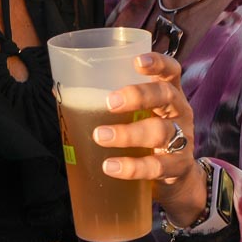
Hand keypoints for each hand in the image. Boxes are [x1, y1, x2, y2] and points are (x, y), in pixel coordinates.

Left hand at [91, 53, 202, 219]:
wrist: (179, 179)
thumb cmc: (150, 138)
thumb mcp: (140, 116)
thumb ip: (112, 103)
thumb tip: (59, 90)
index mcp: (170, 94)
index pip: (171, 70)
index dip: (158, 62)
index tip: (137, 61)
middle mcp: (179, 112)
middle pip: (166, 95)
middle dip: (138, 95)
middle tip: (110, 102)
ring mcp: (183, 140)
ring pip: (160, 132)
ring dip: (128, 133)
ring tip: (99, 136)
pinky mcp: (178, 167)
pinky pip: (156, 166)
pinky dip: (132, 167)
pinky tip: (110, 166)